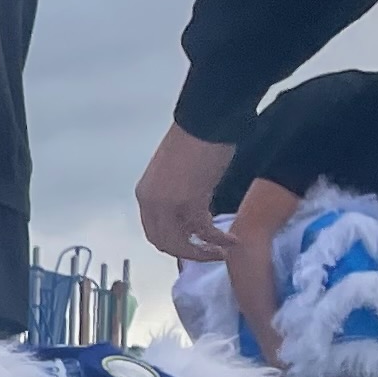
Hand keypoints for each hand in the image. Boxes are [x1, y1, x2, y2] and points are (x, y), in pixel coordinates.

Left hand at [137, 122, 236, 260]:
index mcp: (145, 195)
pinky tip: (232, 240)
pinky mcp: (188, 202)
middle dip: (188, 253)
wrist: (206, 122)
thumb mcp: (175, 177)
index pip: (153, 232)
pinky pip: (203, 231)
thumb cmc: (195, 141)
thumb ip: (176, 197)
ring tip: (223, 250)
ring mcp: (167, 204)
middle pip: (164, 243)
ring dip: (203, 252)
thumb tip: (189, 213)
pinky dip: (218, 239)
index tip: (194, 246)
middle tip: (210, 254)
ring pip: (181, 243)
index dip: (173, 244)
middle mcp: (150, 203)